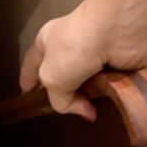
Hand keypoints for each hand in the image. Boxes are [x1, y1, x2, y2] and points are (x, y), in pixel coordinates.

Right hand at [19, 2, 146, 120]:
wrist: (117, 29)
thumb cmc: (74, 46)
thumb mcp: (52, 78)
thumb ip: (59, 100)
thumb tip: (84, 111)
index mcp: (48, 42)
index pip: (33, 64)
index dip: (29, 80)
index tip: (26, 94)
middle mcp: (71, 48)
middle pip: (63, 78)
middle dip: (65, 96)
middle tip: (66, 115)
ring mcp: (97, 56)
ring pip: (90, 85)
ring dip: (92, 100)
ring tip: (92, 116)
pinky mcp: (120, 64)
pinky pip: (114, 87)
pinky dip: (114, 97)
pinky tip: (112, 109)